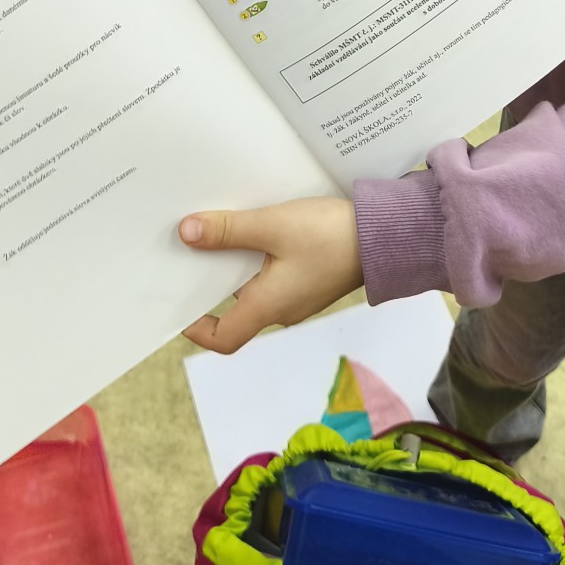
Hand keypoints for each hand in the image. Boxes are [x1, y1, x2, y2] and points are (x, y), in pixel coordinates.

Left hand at [179, 196, 361, 353]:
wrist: (386, 235)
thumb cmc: (330, 236)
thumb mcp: (272, 226)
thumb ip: (228, 231)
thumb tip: (185, 234)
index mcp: (268, 307)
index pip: (223, 338)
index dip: (196, 328)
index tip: (178, 305)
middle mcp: (282, 310)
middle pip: (235, 312)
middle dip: (210, 287)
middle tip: (188, 256)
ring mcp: (299, 297)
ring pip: (255, 292)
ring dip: (234, 269)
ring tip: (215, 236)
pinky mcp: (311, 281)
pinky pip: (274, 279)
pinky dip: (256, 262)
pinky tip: (253, 233)